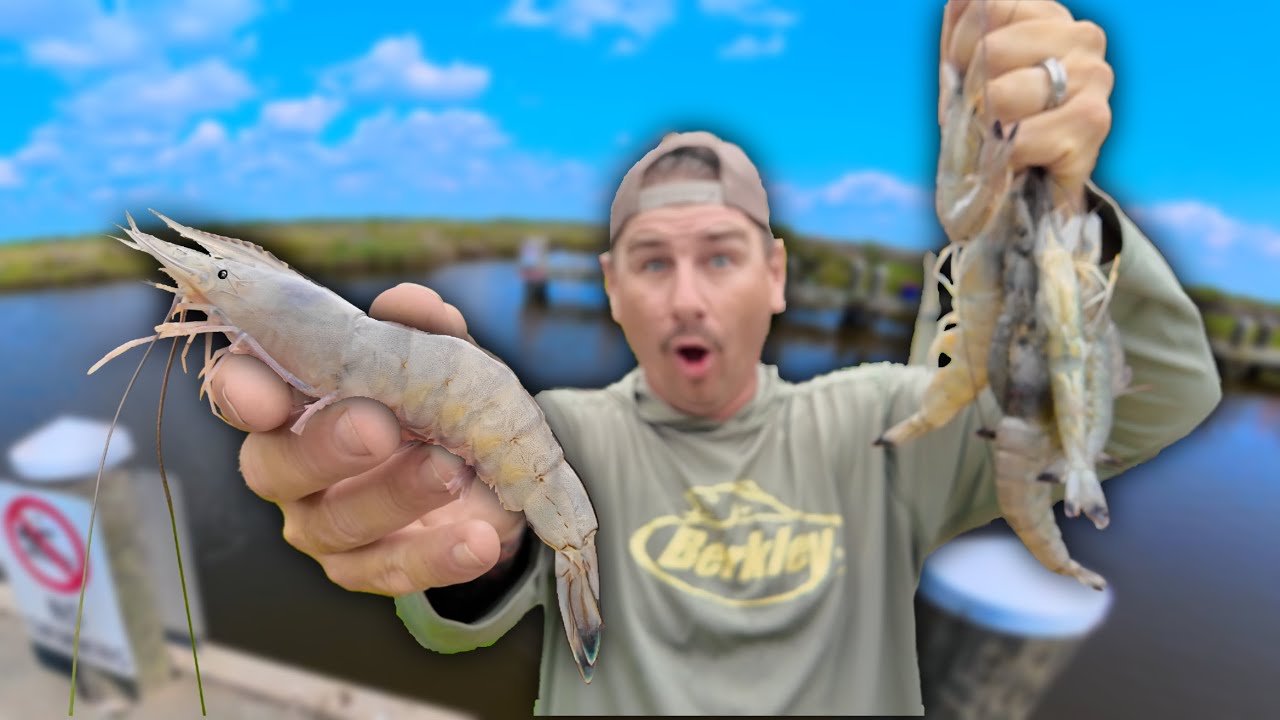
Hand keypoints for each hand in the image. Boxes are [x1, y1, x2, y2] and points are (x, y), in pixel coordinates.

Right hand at [209, 283, 525, 595]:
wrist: (485, 480)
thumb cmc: (434, 405)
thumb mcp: (437, 361)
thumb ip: (421, 332)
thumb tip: (412, 303)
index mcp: (290, 400)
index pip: (239, 391)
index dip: (239, 391)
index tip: (262, 394)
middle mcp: (289, 465)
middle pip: (275, 465)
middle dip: (325, 445)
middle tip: (380, 427)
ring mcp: (322, 524)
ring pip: (337, 521)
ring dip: (396, 494)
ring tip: (451, 469)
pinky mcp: (365, 568)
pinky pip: (392, 570)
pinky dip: (439, 557)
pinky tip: (480, 540)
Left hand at [939, 0, 1113, 206]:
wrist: (1022, 192)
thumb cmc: (994, 123)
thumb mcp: (965, 70)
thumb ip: (963, 28)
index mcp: (1050, 15)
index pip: (988, 6)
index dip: (959, 49)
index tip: (966, 78)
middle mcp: (1081, 37)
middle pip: (991, 50)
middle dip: (970, 93)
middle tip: (984, 119)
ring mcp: (1095, 77)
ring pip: (1003, 93)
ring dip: (986, 127)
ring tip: (1000, 139)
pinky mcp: (1094, 122)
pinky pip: (1021, 136)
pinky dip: (1004, 156)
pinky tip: (1017, 160)